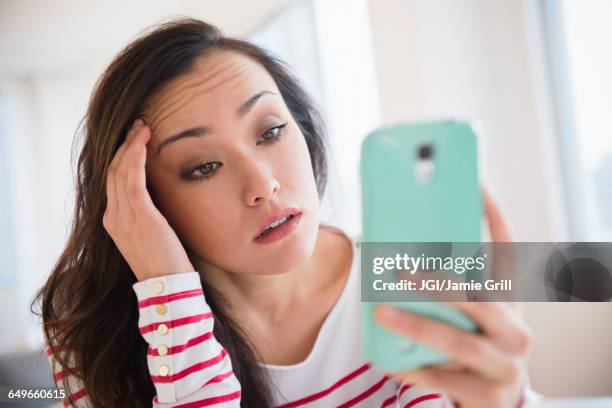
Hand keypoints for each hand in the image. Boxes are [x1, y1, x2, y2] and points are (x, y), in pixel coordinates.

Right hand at [103, 119, 194, 280]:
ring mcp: (122, 216)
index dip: (122, 157)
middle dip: (124, 145)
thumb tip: (158, 196)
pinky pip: (132, 179)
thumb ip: (148, 214)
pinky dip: (136, 156)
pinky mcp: (139, 216)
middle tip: (138, 126)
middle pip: (113, 171)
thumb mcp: (152, 234)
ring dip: (131, 145)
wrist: (167, 286)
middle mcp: (113, 216)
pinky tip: (143, 142)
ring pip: (120, 170)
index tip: (135, 140)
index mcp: (114, 221)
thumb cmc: (166, 262)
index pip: (113, 180)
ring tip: (143, 127)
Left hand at [374, 187, 531, 406]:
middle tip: (402, 272)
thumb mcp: (470, 317)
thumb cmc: (473, 345)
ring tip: (383, 314)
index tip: (479, 186)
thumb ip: (447, 293)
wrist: (494, 402)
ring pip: (461, 341)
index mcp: (510, 302)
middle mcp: (516, 329)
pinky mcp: (491, 394)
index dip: (496, 219)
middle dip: (439, 283)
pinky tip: (391, 360)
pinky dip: (416, 368)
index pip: (509, 253)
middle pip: (480, 299)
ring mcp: (507, 363)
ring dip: (418, 325)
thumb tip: (395, 261)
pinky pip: (446, 379)